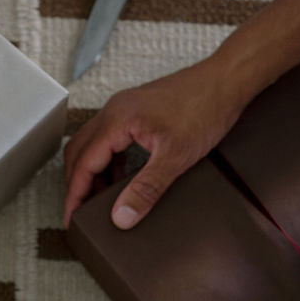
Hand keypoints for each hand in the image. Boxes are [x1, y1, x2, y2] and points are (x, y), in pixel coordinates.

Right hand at [62, 58, 248, 228]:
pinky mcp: (136, 112)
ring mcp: (124, 109)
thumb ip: (145, 189)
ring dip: (92, 174)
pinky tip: (122, 180)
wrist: (226, 81)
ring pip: (93, 146)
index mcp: (116, 120)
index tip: (73, 219)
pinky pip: (110, 140)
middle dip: (77, 185)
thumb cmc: (205, 108)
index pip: (82, 164)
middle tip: (81, 213)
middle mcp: (114, 111)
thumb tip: (121, 217)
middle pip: (79, 153)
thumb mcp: (175, 157)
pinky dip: (109, 163)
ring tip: (100, 201)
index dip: (74, 195)